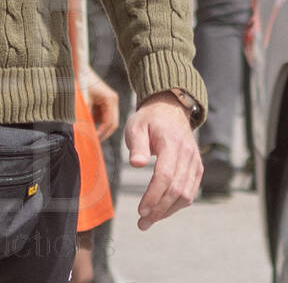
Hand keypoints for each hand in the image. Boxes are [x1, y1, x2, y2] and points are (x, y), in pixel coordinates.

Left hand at [83, 70, 121, 141]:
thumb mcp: (82, 99)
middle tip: (92, 139)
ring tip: (86, 131)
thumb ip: (85, 114)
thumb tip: (84, 130)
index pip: (110, 122)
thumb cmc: (80, 81)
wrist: (77, 67)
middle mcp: (113, 101)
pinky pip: (101, 114)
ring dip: (97, 125)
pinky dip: (94, 119)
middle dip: (102, 131)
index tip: (94, 138)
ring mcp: (109, 100)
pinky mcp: (104, 100)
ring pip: (106, 119)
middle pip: (111, 122)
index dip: (102, 132)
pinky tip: (86, 121)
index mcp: (111, 100)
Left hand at [125, 91, 201, 225]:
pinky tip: (162, 211)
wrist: (171, 111)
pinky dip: (176, 205)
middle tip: (142, 223)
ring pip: (186, 195)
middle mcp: (188, 156)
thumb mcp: (136, 126)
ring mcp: (195, 164)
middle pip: (176, 190)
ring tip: (149, 221)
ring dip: (168, 211)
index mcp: (172, 145)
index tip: (141, 210)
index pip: (165, 176)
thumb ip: (137, 145)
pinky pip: (190, 192)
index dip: (153, 195)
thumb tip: (136, 164)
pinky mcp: (197, 169)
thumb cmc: (149, 120)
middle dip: (159, 209)